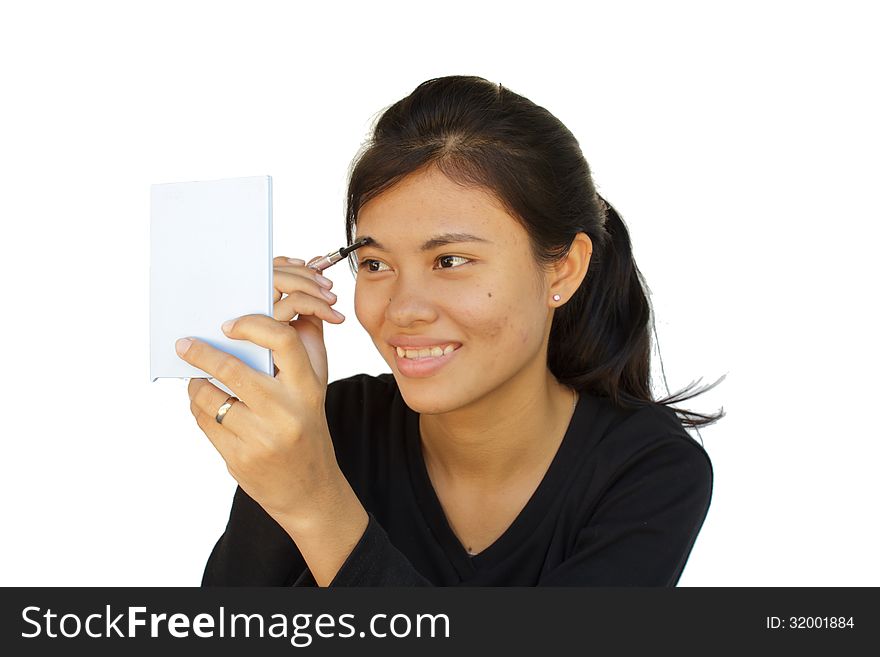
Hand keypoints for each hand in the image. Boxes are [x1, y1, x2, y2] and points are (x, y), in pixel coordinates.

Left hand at [175, 256, 346, 527]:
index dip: (252, 325)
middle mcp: (286, 411)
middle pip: (232, 369)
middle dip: (201, 353)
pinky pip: (206, 423)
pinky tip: (204, 406)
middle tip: (184, 344)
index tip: (229, 325)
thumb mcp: (314, 392)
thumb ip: (299, 355)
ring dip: (197, 385)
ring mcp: (261, 437)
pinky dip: (199, 409)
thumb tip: (270, 317)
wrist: (310, 490)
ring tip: (197, 381)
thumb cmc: (308, 429)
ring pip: (211, 398)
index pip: (282, 340)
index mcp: (307, 388)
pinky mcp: (240, 458)